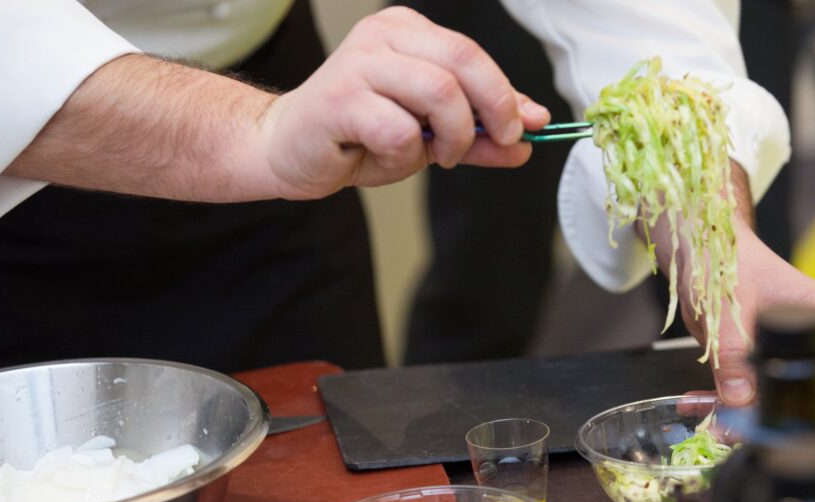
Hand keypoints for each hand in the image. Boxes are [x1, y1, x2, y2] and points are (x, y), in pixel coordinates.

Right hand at [261, 7, 550, 198]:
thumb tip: (527, 137)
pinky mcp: (339, 100)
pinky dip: (407, 155)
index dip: (507, 92)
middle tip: (495, 141)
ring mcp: (359, 64)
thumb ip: (476, 134)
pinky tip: (388, 156)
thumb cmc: (355, 136)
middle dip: (494, 108)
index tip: (526, 125)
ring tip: (439, 155)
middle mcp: (383, 37)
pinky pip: (399, 130)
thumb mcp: (428, 134)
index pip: (472, 53)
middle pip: (463, 61)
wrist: (287, 149)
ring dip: (454, 136)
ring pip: (440, 93)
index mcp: (406, 31)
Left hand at [644, 162, 814, 407]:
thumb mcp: (728, 310)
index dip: (811, 405)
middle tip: (728, 429)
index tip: (780, 423)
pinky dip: (722, 401)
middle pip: (801, 395)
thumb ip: (732, 355)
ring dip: (736, 414)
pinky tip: (698, 402)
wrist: (699, 245)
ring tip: (704, 414)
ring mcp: (785, 352)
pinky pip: (747, 392)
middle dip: (764, 417)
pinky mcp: (757, 360)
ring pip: (771, 399)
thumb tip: (740, 399)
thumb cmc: (726, 259)